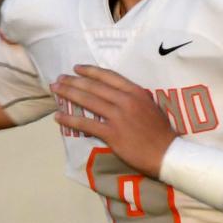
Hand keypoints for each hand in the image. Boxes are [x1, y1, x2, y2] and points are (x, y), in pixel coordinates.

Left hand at [51, 65, 176, 177]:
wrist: (167, 154)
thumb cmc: (161, 132)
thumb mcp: (150, 106)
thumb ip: (133, 98)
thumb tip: (115, 94)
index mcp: (136, 92)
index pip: (108, 76)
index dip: (90, 71)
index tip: (77, 68)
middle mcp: (125, 100)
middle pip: (94, 86)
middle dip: (73, 81)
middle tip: (59, 79)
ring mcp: (118, 116)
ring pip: (88, 101)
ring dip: (68, 94)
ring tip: (55, 90)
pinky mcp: (112, 133)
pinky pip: (86, 124)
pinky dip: (70, 119)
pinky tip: (58, 117)